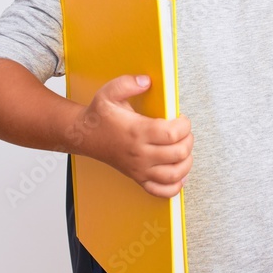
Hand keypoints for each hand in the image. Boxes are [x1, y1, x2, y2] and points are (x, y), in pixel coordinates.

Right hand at [69, 74, 192, 198]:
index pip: (172, 134)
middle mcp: (140, 154)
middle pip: (178, 154)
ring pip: (174, 175)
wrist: (84, 136)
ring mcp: (139, 169)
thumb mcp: (109, 92)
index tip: (181, 118)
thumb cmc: (99, 116)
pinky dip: (175, 186)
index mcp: (137, 132)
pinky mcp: (138, 178)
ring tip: (183, 149)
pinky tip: (179, 174)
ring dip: (186, 162)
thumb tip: (146, 81)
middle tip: (184, 132)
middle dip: (188, 140)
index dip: (184, 125)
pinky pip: (161, 191)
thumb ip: (128, 83)